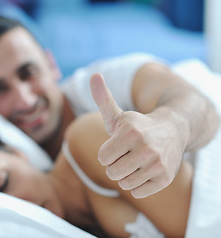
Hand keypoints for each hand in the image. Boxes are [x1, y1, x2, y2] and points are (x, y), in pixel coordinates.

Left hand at [90, 73, 183, 197]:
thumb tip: (93, 75)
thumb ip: (102, 98)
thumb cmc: (137, 126)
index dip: (108, 152)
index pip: (102, 158)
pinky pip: (137, 192)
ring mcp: (158, 164)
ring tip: (138, 161)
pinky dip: (139, 184)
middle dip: (116, 164)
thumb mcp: (118, 114)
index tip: (120, 144)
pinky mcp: (165, 178)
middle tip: (128, 154)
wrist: (173, 131)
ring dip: (126, 174)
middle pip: (111, 172)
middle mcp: (146, 148)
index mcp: (130, 131)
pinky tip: (147, 170)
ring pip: (124, 183)